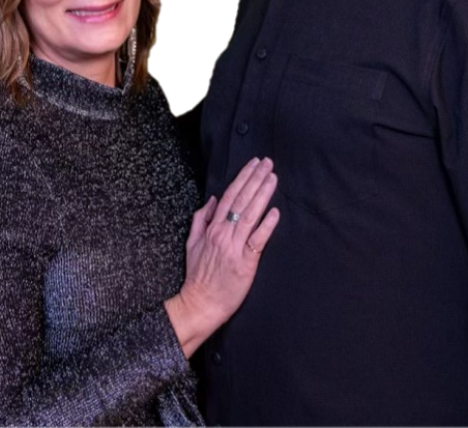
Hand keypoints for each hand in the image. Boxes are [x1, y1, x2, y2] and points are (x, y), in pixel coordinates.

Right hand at [165, 157, 279, 356]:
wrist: (200, 304)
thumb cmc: (197, 276)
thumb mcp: (192, 243)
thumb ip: (201, 219)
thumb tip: (213, 200)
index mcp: (212, 228)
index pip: (230, 196)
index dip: (243, 178)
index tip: (254, 164)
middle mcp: (224, 234)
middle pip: (242, 200)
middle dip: (255, 179)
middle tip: (268, 163)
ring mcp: (235, 248)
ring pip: (250, 215)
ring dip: (262, 194)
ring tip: (273, 178)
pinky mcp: (246, 263)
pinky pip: (257, 241)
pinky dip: (266, 225)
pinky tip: (275, 212)